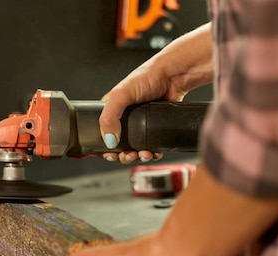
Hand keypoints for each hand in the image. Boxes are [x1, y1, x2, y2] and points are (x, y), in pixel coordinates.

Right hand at [97, 23, 213, 163]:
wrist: (174, 76)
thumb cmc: (147, 77)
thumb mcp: (120, 94)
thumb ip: (109, 117)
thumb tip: (109, 141)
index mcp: (112, 111)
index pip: (102, 134)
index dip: (104, 148)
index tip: (110, 154)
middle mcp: (125, 119)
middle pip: (119, 146)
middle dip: (122, 155)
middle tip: (128, 155)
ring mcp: (140, 125)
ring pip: (135, 148)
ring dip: (137, 156)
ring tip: (143, 154)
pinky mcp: (155, 128)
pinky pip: (151, 146)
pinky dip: (151, 153)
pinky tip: (153, 152)